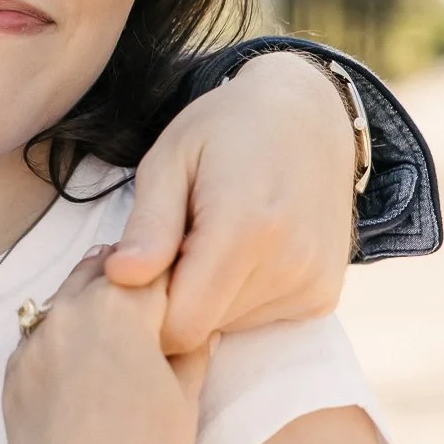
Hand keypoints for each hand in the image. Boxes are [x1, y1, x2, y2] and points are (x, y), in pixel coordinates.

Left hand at [2, 250, 208, 443]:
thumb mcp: (185, 393)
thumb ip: (191, 347)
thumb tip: (199, 327)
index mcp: (121, 305)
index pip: (151, 268)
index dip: (167, 276)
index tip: (174, 285)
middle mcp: (70, 312)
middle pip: (99, 272)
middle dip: (122, 282)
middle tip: (141, 303)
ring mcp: (33, 344)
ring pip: (61, 303)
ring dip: (84, 309)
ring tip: (106, 337)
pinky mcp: (12, 376)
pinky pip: (35, 343)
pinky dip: (56, 346)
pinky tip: (75, 373)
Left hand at [105, 51, 355, 354]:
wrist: (307, 115)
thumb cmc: (225, 130)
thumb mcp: (170, 159)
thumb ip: (149, 224)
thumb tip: (119, 278)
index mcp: (245, 228)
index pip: (181, 325)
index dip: (146, 309)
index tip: (137, 270)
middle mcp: (289, 264)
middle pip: (204, 329)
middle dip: (175, 298)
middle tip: (173, 244)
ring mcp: (313, 283)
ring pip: (230, 327)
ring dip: (208, 296)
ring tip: (210, 240)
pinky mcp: (324, 294)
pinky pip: (261, 319)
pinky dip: (239, 296)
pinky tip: (242, 251)